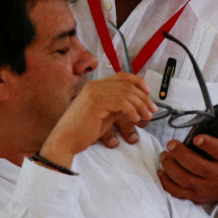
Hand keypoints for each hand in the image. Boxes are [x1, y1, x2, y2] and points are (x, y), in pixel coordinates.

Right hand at [39, 74, 155, 167]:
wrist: (66, 141)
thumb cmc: (84, 131)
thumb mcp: (105, 114)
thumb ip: (117, 105)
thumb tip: (136, 103)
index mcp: (95, 86)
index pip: (122, 76)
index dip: (138, 82)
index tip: (148, 92)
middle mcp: (94, 86)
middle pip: (127, 85)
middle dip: (144, 97)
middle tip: (152, 110)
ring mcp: (94, 93)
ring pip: (127, 93)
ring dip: (141, 105)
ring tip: (147, 116)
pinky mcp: (95, 103)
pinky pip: (121, 102)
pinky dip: (132, 110)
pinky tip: (135, 119)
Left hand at [158, 121, 217, 204]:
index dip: (208, 144)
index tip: (196, 138)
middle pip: (197, 166)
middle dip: (181, 154)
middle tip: (170, 144)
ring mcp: (208, 187)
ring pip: (185, 179)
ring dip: (171, 167)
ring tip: (164, 155)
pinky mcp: (198, 196)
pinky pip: (179, 192)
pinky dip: (167, 183)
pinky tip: (162, 171)